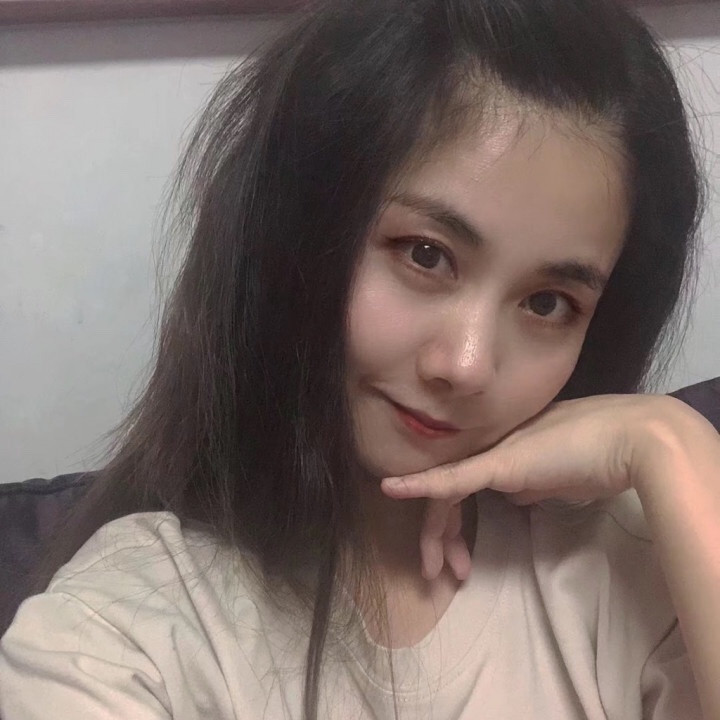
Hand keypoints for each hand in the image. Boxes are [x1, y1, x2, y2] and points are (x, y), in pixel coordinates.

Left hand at [380, 393, 677, 581]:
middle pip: (449, 491)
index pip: (465, 489)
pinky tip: (392, 489)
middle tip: (440, 572)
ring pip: (445, 491)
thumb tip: (514, 496)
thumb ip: (532, 486)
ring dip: (436, 534)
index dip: (454, 525)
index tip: (458, 561)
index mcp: (503, 454)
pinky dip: (418, 485)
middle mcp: (490, 450)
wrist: (631, 442)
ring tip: (435, 570)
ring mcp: (492, 453)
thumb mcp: (560, 481)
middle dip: (441, 536)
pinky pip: (449, 478)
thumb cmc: (602, 462)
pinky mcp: (496, 463)